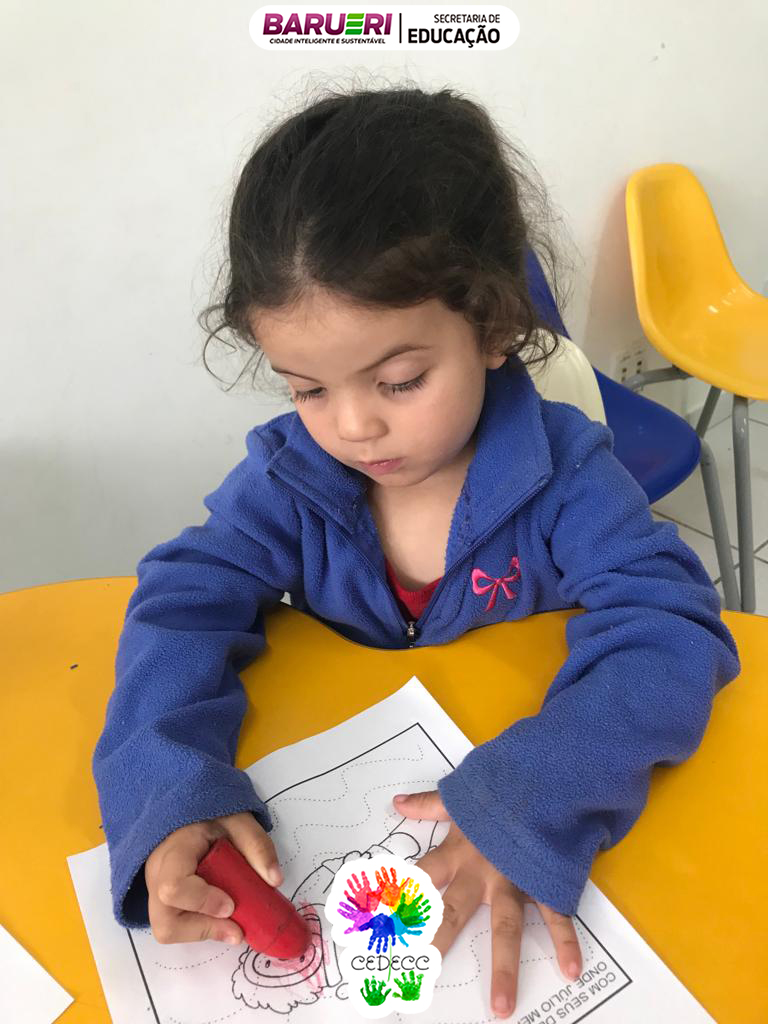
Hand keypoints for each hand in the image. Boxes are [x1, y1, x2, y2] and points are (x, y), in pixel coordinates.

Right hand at [145, 811, 281, 944]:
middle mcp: (156, 875)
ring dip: (202, 932)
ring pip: (167, 930)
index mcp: (173, 850)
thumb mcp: (238, 821)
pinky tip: (219, 918)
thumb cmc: (211, 816)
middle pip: (165, 921)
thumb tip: (275, 880)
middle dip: (203, 929)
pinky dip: (200, 928)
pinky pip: (175, 926)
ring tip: (230, 925)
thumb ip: (257, 845)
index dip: (202, 902)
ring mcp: (155, 891)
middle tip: (236, 930)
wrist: (190, 815)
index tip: (230, 905)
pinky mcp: (162, 902)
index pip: (174, 886)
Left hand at [394, 790, 582, 1019]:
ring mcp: (514, 881)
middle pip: (455, 911)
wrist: (543, 778)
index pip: (422, 878)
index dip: (401, 898)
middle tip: (422, 974)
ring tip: (502, 1007)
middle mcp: (481, 872)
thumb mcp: (461, 796)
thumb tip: (397, 802)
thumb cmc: (499, 790)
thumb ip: (429, 805)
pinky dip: (567, 943)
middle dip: (438, 941)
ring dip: (505, 967)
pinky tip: (571, 972)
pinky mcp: (545, 882)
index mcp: (458, 851)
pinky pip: (556, 917)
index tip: (381, 926)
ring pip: (506, 928)